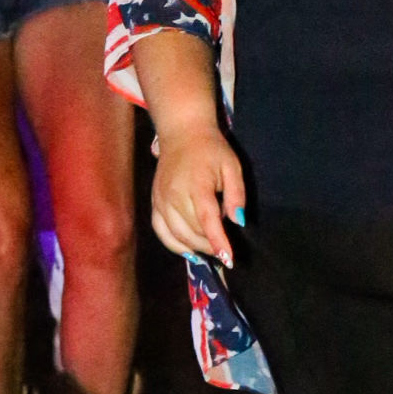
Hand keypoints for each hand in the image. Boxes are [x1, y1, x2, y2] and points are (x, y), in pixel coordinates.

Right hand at [150, 121, 246, 266]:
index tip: (229, 260)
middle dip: (210, 245)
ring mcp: (161, 200)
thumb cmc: (211, 150)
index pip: (207, 220)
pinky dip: (174, 245)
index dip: (218, 241)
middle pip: (192, 231)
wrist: (182, 133)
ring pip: (176, 235)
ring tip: (210, 250)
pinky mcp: (154, 203)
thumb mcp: (232, 166)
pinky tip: (189, 251)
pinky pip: (161, 231)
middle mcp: (174, 195)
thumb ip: (236, 194)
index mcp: (196, 185)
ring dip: (195, 247)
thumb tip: (238, 221)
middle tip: (225, 248)